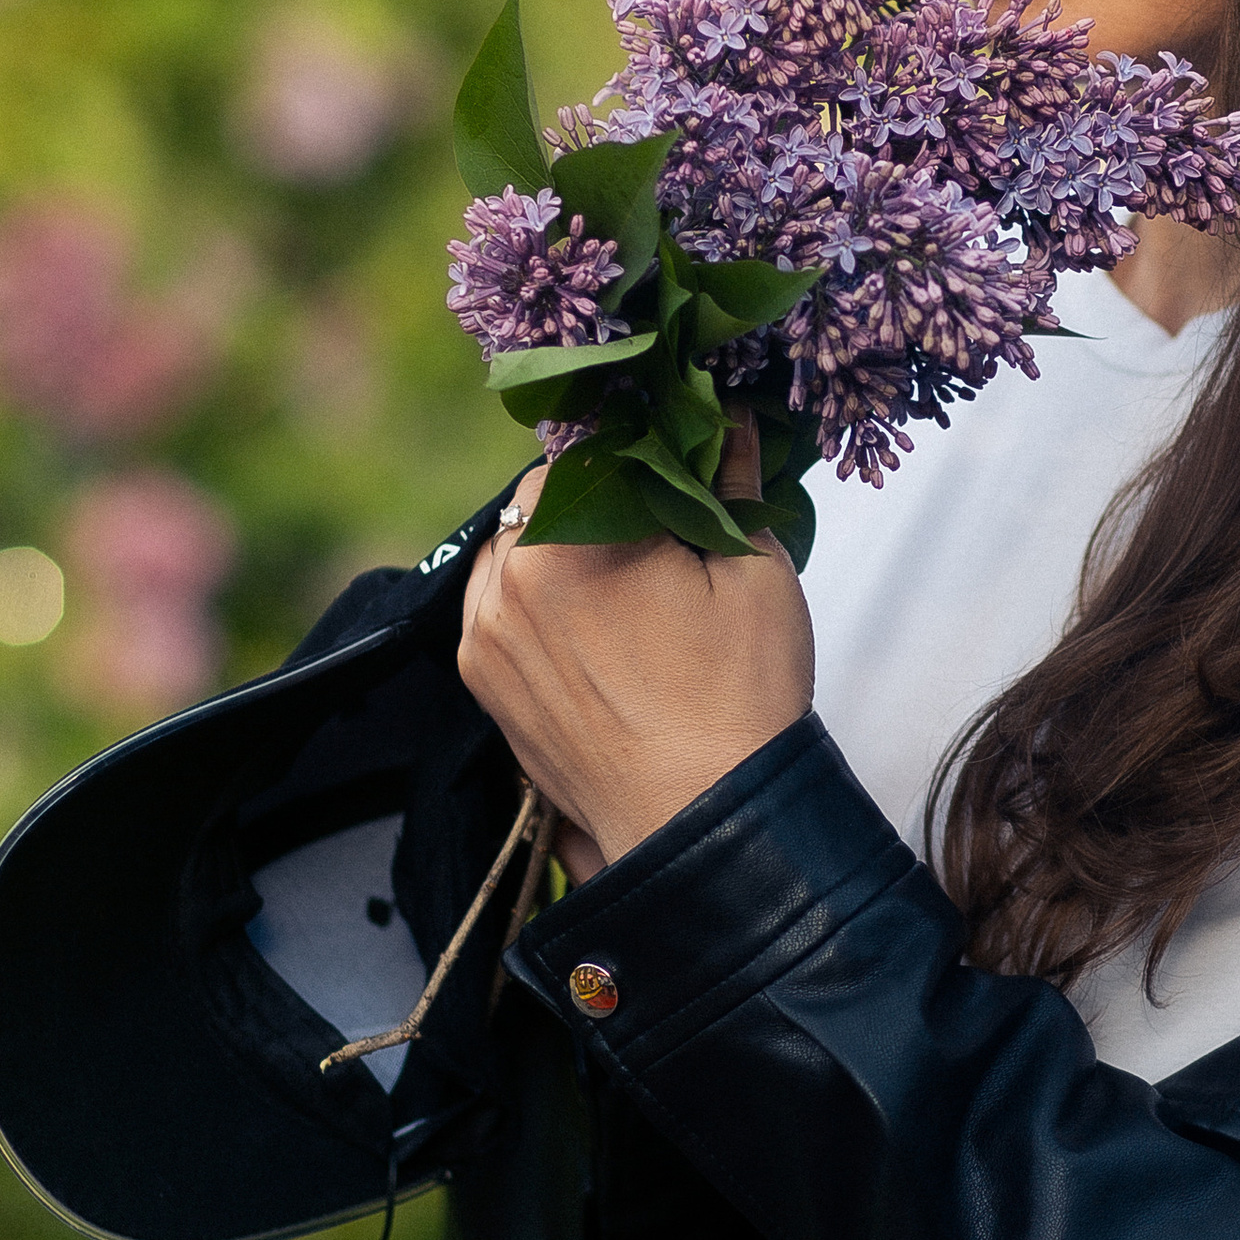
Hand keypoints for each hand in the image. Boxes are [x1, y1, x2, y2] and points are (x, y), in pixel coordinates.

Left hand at [456, 437, 814, 865]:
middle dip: (595, 496)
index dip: (635, 443)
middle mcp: (508, 579)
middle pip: (543, 495)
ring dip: (555, 545)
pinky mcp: (482, 681)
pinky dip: (530, 598)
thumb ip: (733, 479)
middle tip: (656, 529)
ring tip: (621, 581)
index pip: (588, 443)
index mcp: (570, 537)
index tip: (672, 460)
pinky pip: (494, 606)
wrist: (700, 823)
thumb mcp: (757, 571)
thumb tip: (731, 416)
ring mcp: (484, 635)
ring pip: (511, 548)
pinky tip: (588, 622)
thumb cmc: (739, 702)